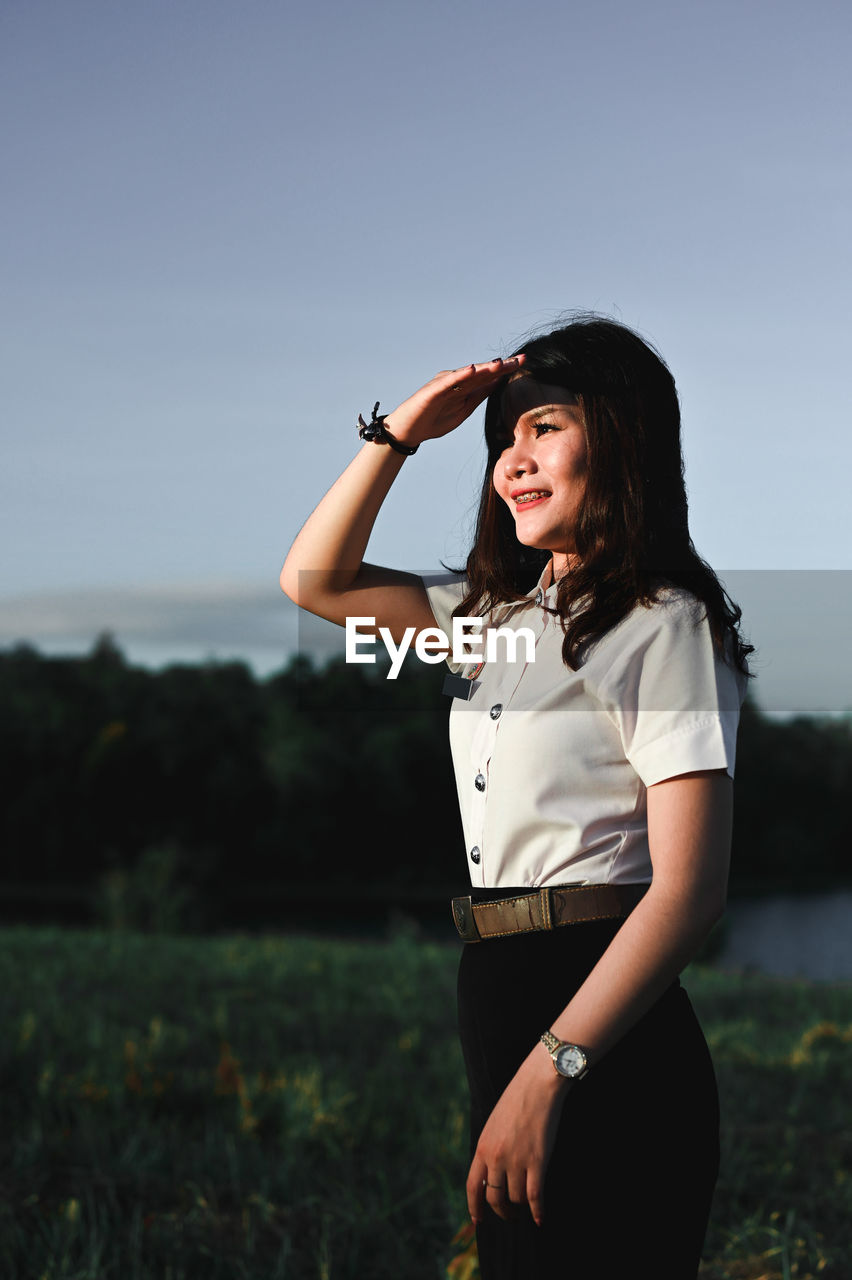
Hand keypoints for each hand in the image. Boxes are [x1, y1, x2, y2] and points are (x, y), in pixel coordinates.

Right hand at [384, 355, 524, 447]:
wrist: (409, 431)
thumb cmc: (434, 420)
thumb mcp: (464, 410)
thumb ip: (479, 395)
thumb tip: (498, 382)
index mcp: (465, 387)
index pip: (489, 377)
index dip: (506, 370)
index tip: (524, 362)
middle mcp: (456, 381)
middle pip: (482, 372)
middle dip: (501, 366)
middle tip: (521, 358)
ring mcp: (444, 384)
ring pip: (468, 375)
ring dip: (485, 368)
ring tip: (501, 363)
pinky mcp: (432, 391)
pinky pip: (449, 382)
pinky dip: (461, 375)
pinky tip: (472, 369)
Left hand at [466, 1043, 569, 1228]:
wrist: (537, 1084)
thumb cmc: (517, 1099)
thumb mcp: (494, 1124)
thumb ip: (490, 1148)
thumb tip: (492, 1174)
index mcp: (482, 1146)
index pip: (473, 1186)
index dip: (474, 1207)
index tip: (478, 1220)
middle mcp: (496, 1157)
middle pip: (494, 1198)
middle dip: (502, 1212)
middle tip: (510, 1216)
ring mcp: (516, 1160)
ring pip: (516, 1199)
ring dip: (521, 1207)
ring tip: (527, 1207)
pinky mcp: (537, 1161)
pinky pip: (534, 1196)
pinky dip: (538, 1211)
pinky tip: (540, 1219)